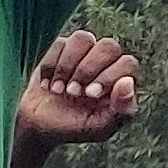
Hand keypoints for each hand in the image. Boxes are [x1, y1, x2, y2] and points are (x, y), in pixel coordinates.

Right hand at [16, 30, 139, 147]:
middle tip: (72, 92)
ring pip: (84, 38)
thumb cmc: (75, 128)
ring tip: (58, 90)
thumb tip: (128, 82)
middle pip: (108, 46)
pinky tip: (47, 85)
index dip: (108, 76)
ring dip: (67, 65)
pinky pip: (60, 44)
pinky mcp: (61, 49)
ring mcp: (84, 53)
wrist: (40, 127)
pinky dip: (51, 66)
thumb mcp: (100, 129)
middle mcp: (106, 62)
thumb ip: (121, 111)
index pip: (128, 63)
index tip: (90, 95)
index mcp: (120, 80)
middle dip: (87, 70)